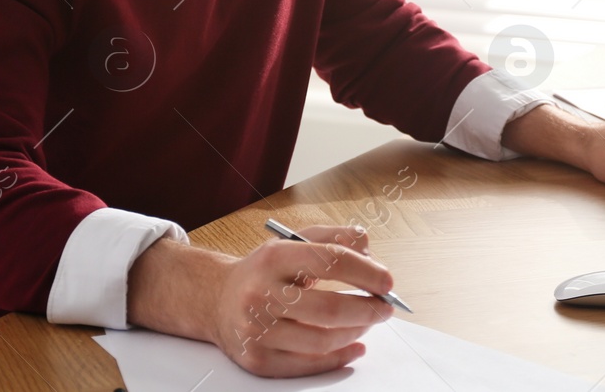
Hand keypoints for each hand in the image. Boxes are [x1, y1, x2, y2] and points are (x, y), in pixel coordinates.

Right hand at [206, 223, 394, 377]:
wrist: (217, 300)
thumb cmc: (264, 272)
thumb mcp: (291, 242)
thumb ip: (332, 238)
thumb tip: (369, 249)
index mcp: (272, 258)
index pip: (329, 261)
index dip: (365, 272)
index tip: (387, 281)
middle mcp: (260, 294)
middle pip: (329, 309)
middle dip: (368, 309)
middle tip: (386, 307)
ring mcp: (257, 330)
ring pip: (322, 340)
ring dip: (356, 332)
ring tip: (368, 322)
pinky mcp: (259, 360)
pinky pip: (309, 365)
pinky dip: (340, 357)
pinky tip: (355, 345)